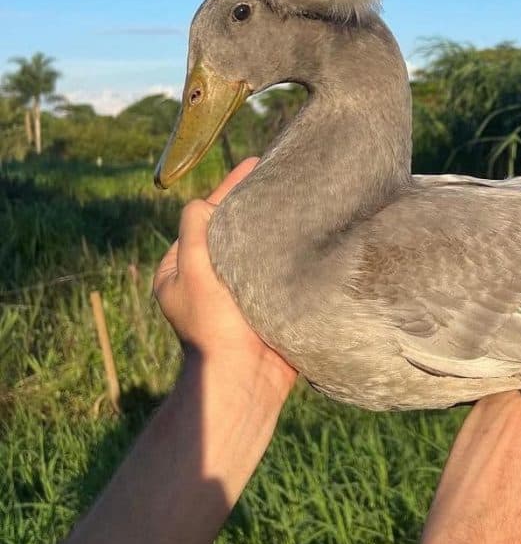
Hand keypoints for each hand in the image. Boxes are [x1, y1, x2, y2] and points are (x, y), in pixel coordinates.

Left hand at [153, 157, 296, 404]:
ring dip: (278, 223)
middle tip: (286, 173)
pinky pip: (281, 264)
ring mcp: (243, 289)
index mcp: (183, 268)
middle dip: (257, 202)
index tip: (256, 162)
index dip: (230, 188)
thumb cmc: (213, 327)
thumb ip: (195, 230)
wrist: (244, 380)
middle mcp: (211, 276)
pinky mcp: (271, 300)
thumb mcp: (192, 271)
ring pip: (260, 244)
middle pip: (234, 227)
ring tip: (304, 194)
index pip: (206, 216)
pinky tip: (313, 227)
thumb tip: (207, 201)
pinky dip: (293, 246)